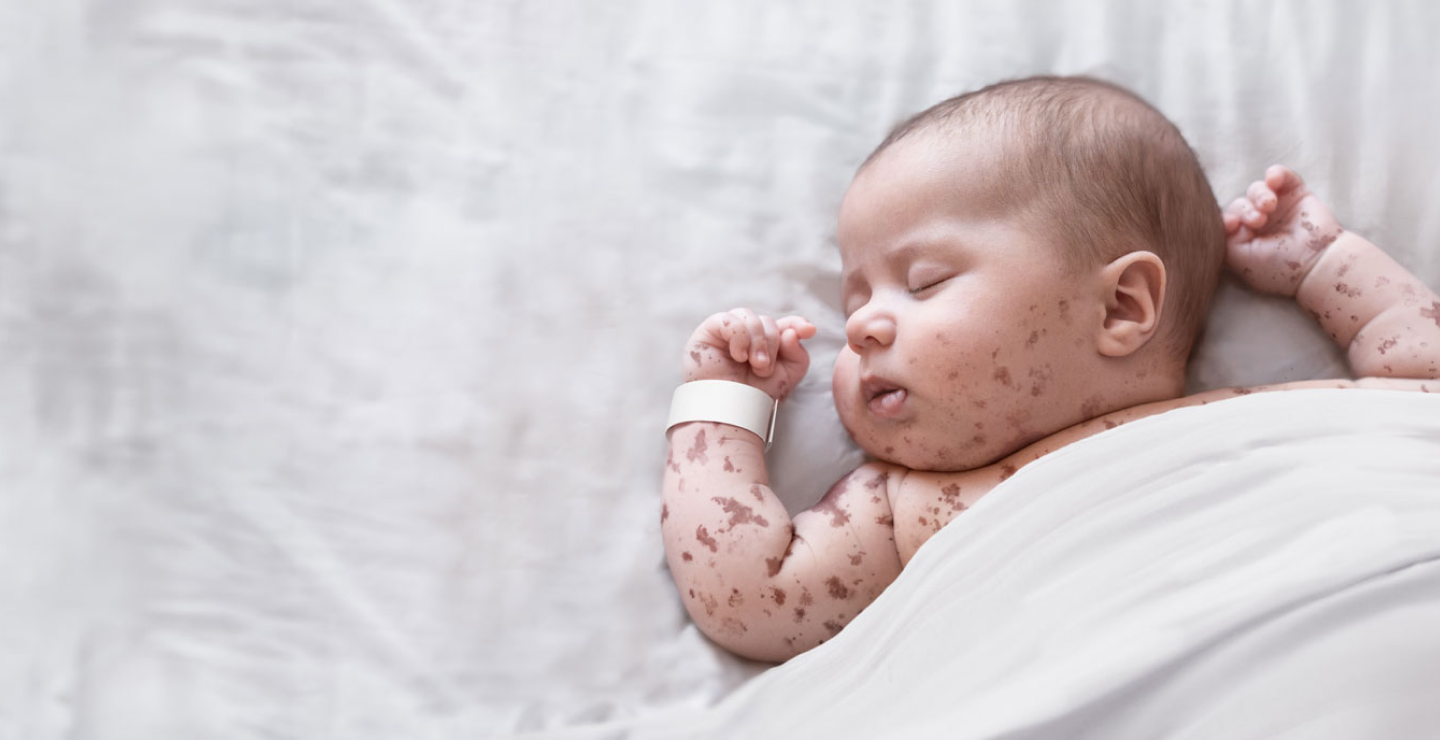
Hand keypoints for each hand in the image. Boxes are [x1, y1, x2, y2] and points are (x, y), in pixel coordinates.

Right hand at [683, 309, 816, 401]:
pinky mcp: (708, 331)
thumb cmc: (757, 395)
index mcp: (765, 344)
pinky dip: (738, 336)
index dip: (797, 323)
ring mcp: (727, 332)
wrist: (732, 410)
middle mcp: (747, 335)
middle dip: (772, 344)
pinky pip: (728, 319)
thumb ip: (797, 353)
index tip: (809, 331)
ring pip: (750, 317)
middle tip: (764, 368)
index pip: (784, 324)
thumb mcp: (786, 376)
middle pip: (768, 321)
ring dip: (757, 342)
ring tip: (754, 365)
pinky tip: (738, 356)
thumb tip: (791, 332)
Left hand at [1222, 165, 1343, 296]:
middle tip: (1258, 221)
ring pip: (1257, 189)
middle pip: (1240, 203)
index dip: (1226, 218)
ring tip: (1269, 207)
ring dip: (1259, 195)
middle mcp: (1258, 221)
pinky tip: (1274, 180)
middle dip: (1245, 209)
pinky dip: (1275, 173)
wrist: (1316, 262)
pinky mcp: (1295, 193)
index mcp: (1244, 237)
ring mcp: (1277, 207)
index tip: (1232, 223)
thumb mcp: (1240, 259)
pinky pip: (1281, 175)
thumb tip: (1224, 219)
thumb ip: (1224, 239)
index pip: (1227, 219)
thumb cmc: (1277, 267)